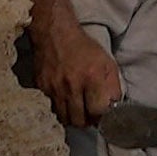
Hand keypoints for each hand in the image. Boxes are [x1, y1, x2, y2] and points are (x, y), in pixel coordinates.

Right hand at [28, 4, 121, 133]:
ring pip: (65, 119)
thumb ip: (113, 87)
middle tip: (90, 115)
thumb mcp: (107, 63)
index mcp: (92, 77)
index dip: (101, 117)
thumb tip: (114, 107)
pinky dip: (60, 110)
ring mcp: (55, 88)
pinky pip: (52, 110)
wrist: (55, 34)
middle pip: (79, 120)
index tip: (102, 115)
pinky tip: (66, 102)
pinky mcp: (42, 89)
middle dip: (87, 121)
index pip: (97, 111)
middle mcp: (72, 85)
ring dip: (73, 118)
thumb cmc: (84, 48)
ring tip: (78, 110)